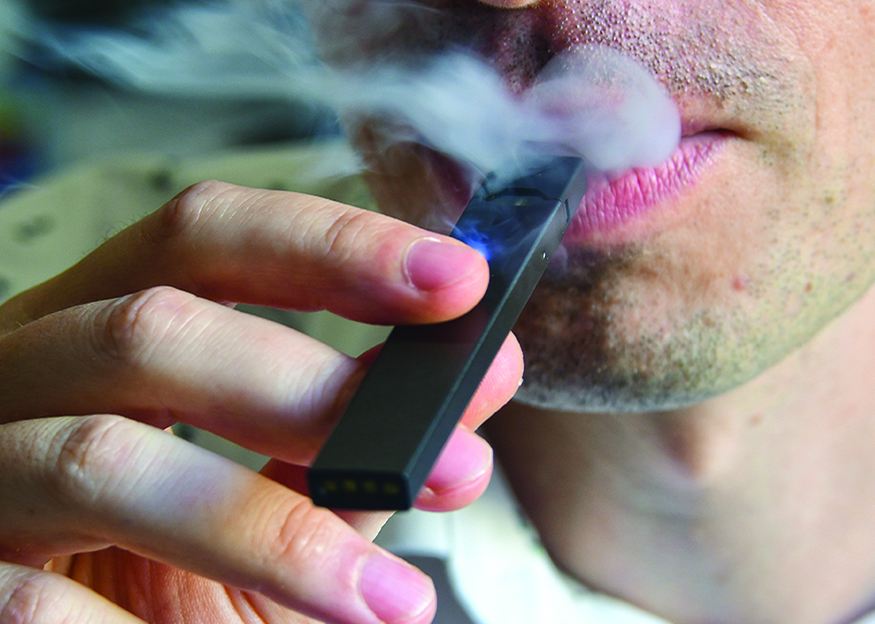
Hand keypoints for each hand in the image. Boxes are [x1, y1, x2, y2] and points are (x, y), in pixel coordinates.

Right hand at [0, 181, 523, 623]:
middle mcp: (26, 374)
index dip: (332, 243)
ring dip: (267, 528)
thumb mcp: (282, 498)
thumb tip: (486, 375)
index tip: (455, 280)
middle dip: (303, 385)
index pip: (206, 238)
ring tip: (382, 598)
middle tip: (430, 451)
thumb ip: (365, 438)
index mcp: (103, 328)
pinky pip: (33, 604)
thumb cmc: (174, 572)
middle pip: (150, 326)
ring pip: (101, 458)